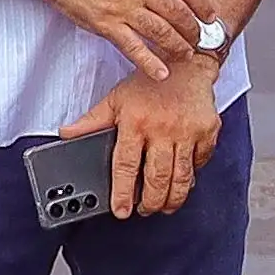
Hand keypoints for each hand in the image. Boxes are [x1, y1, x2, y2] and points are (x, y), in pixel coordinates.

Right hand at [29, 0, 208, 79]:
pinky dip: (149, 62)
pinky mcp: (107, 25)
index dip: (202, 3)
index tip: (210, 16)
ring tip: (187, 54)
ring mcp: (123, 7)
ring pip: (160, 31)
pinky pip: (133, 47)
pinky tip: (162, 73)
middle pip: (177, 12)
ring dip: (178, 46)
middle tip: (201, 38)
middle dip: (193, 29)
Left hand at [64, 55, 222, 219]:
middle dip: (150, 202)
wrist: (187, 63)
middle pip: (157, 178)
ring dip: (172, 198)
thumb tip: (65, 134)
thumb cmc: (149, 83)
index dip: (124, 193)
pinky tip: (182, 182)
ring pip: (181, 177)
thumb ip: (92, 121)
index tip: (121, 210)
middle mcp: (162, 129)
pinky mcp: (208, 131)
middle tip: (143, 210)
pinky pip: (200, 163)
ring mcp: (188, 131)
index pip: (126, 166)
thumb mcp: (115, 98)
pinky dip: (191, 177)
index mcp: (135, 122)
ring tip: (163, 206)